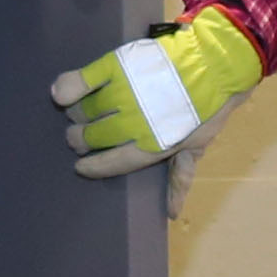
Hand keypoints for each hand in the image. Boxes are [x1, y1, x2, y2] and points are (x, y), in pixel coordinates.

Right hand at [51, 5, 259, 180]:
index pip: (110, 163)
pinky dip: (68, 87)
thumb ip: (179, 178)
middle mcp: (132, 122)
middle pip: (90, 136)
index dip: (92, 167)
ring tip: (78, 113)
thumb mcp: (197, 146)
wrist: (216, 61)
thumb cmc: (207, 107)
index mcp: (150, 146)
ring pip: (84, 110)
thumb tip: (172, 214)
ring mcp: (124, 93)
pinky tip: (60, 94)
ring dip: (76, 115)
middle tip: (80, 136)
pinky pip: (83, 80)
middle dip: (80, 139)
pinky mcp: (118, 66)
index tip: (81, 167)